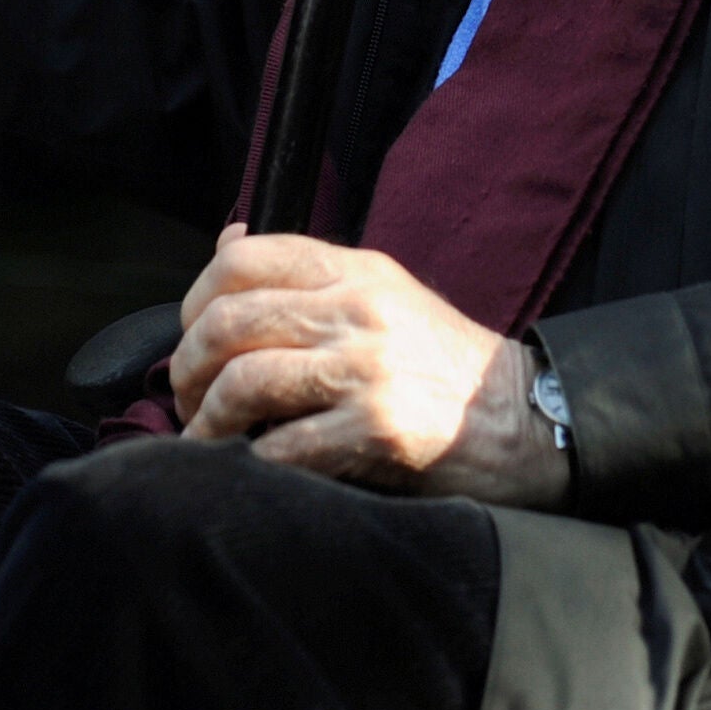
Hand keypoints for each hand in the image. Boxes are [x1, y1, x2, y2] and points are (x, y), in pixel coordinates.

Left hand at [169, 227, 570, 506]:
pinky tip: (248, 468)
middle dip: (188, 369)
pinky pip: (283, 445)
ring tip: (205, 439)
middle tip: (186, 400)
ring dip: (208, 421)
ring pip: (245, 382)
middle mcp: (357, 309)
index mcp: (355, 270)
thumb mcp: (383, 294)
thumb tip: (228, 241)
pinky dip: (251, 461)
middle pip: (229, 322)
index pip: (242, 259)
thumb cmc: (442, 363)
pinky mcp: (377, 428)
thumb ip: (309, 275)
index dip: (194, 300)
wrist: (524, 418)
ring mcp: (367, 368)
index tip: (190, 338)